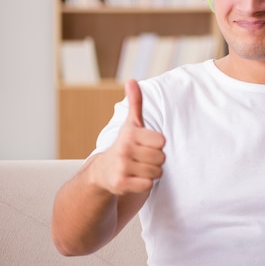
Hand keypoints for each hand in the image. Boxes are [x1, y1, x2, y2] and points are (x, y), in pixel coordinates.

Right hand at [90, 80, 165, 195]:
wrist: (102, 172)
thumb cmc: (124, 145)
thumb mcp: (130, 124)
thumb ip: (135, 103)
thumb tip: (132, 81)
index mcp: (130, 134)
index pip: (162, 141)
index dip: (156, 145)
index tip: (144, 145)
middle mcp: (124, 149)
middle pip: (161, 158)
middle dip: (155, 160)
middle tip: (141, 159)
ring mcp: (121, 167)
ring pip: (156, 172)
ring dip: (151, 172)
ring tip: (137, 168)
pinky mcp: (121, 184)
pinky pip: (148, 184)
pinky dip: (145, 184)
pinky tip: (134, 179)